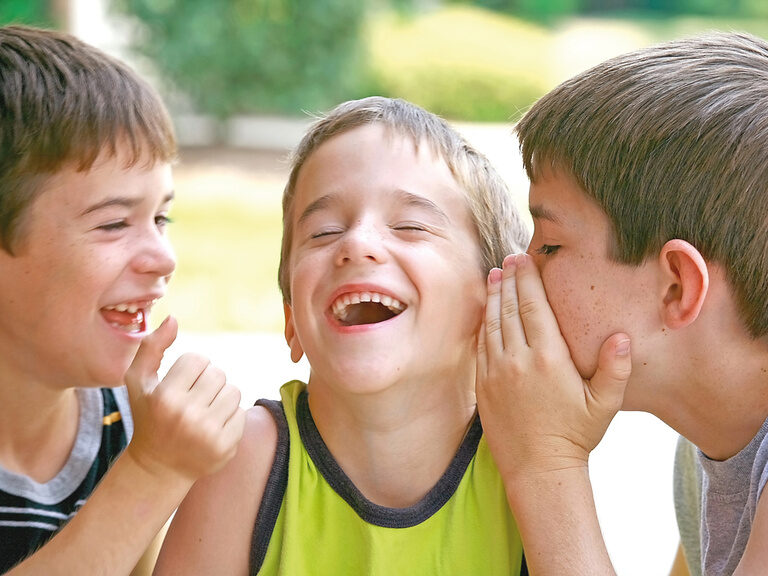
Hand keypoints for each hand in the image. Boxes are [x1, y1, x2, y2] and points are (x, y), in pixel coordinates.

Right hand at [125, 317, 245, 481]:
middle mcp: (187, 416)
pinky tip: (212, 427)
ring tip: (203, 412)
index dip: (190, 370)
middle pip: (218, 374)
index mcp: (165, 398)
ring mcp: (208, 434)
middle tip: (192, 399)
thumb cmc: (148, 416)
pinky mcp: (225, 447)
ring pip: (233, 391)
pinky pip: (241, 413)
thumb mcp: (138, 382)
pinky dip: (230, 416)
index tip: (179, 385)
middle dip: (207, 382)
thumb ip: (151, 347)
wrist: (158, 468)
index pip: (198, 360)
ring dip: (221, 397)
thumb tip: (174, 318)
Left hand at [476, 253, 631, 481]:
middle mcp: (518, 360)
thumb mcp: (604, 405)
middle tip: (508, 259)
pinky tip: (486, 311)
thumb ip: (615, 369)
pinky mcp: (483, 385)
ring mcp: (497, 372)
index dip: (529, 280)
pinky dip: (483, 323)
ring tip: (495, 276)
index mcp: (549, 358)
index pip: (534, 308)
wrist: (538, 469)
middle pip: (511, 310)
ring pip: (492, 324)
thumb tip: (623, 336)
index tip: (525, 259)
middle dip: (510, 281)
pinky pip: (481, 345)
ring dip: (493, 297)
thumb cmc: (575, 436)